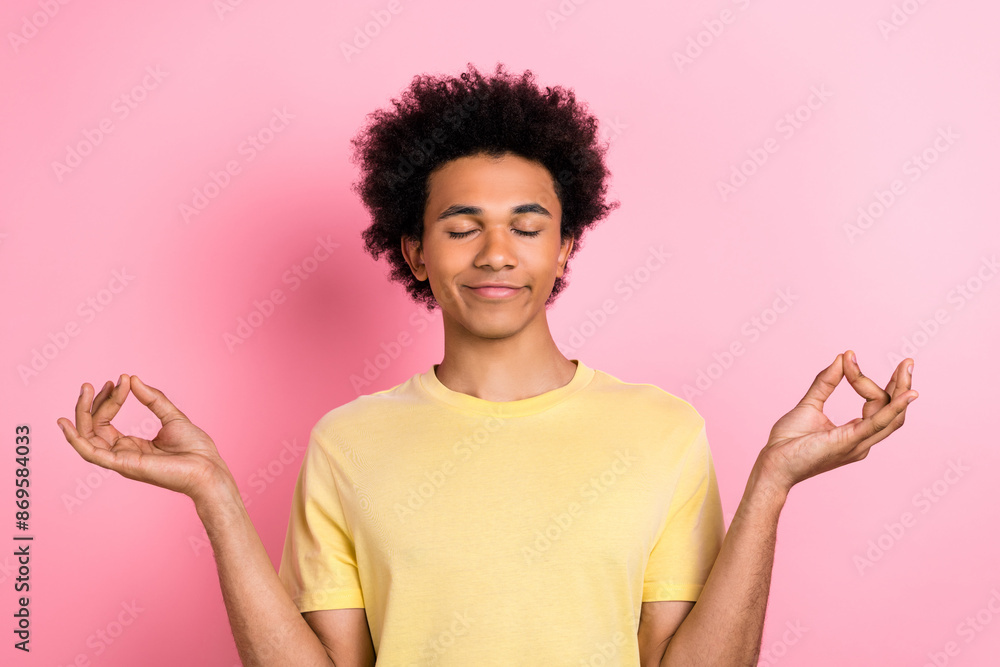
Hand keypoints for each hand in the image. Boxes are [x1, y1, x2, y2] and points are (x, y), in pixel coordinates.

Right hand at [57, 375, 231, 502]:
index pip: (106, 421)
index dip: (110, 400)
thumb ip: (152, 399)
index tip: (120, 380)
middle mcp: (122, 454)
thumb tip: (132, 379)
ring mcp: (121, 460)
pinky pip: (91, 454)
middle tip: (94, 384)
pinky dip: (76, 439)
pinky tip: (67, 423)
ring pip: (87, 438)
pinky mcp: (124, 465)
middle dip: (91, 404)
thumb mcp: (172, 416)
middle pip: (93, 428)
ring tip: (85, 390)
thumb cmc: (195, 449)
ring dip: (82, 414)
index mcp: (131, 445)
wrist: (208, 468)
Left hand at [756, 350, 917, 494]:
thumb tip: (842, 358)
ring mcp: (858, 443)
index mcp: (855, 433)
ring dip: (899, 390)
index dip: (865, 379)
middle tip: (908, 362)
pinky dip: (893, 408)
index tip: (848, 357)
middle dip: (901, 386)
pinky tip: (906, 395)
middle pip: (893, 412)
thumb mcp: (810, 404)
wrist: (773, 463)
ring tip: (906, 368)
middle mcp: (862, 440)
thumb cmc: (788, 441)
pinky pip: (877, 423)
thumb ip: (826, 382)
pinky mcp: (849, 442)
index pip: (875, 404)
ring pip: (890, 416)